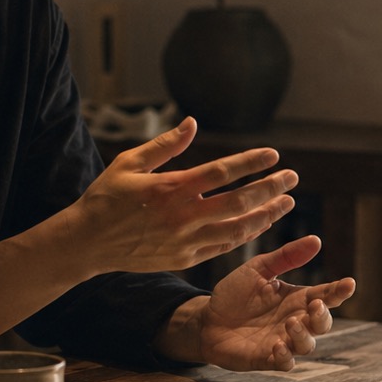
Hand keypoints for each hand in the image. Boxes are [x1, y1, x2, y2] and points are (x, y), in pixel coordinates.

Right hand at [65, 117, 299, 275]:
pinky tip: (260, 224)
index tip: (273, 155)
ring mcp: (185, 241)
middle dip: (270, 189)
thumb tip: (192, 123)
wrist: (88, 243)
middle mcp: (182, 216)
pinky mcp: (185, 259)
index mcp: (170, 188)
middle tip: (293, 178)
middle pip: (239, 201)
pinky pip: (223, 247)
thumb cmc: (107, 197)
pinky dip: (245, 235)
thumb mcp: (129, 163)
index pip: (222, 172)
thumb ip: (165, 145)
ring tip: (286, 203)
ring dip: (266, 215)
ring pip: (237, 229)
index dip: (251, 163)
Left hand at [164, 236, 356, 370]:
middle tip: (314, 305)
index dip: (339, 291)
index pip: (325, 295)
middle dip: (323, 316)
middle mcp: (295, 321)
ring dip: (304, 335)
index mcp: (296, 298)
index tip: (349, 283)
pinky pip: (285, 362)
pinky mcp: (267, 359)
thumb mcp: (259, 270)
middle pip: (322, 323)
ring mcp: (283, 341)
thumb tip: (316, 240)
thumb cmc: (234, 295)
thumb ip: (286, 257)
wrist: (206, 319)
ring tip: (291, 323)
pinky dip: (286, 356)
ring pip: (308, 345)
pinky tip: (278, 345)